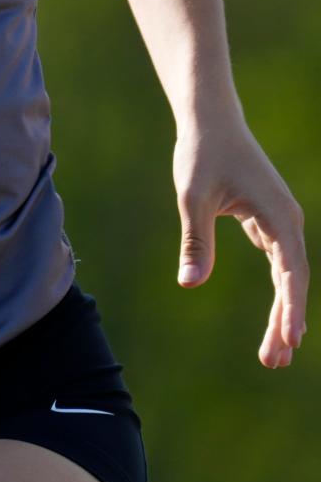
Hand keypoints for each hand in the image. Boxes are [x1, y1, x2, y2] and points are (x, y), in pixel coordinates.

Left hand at [173, 116, 308, 366]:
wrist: (210, 119)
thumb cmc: (201, 153)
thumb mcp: (193, 197)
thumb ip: (196, 241)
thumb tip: (189, 283)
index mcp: (278, 213)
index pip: (292, 271)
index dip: (292, 307)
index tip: (291, 339)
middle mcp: (287, 219)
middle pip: (293, 280)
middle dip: (287, 322)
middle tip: (273, 362)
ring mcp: (280, 220)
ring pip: (288, 276)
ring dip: (284, 312)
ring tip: (274, 354)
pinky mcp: (267, 220)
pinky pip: (279, 265)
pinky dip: (279, 292)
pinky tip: (276, 321)